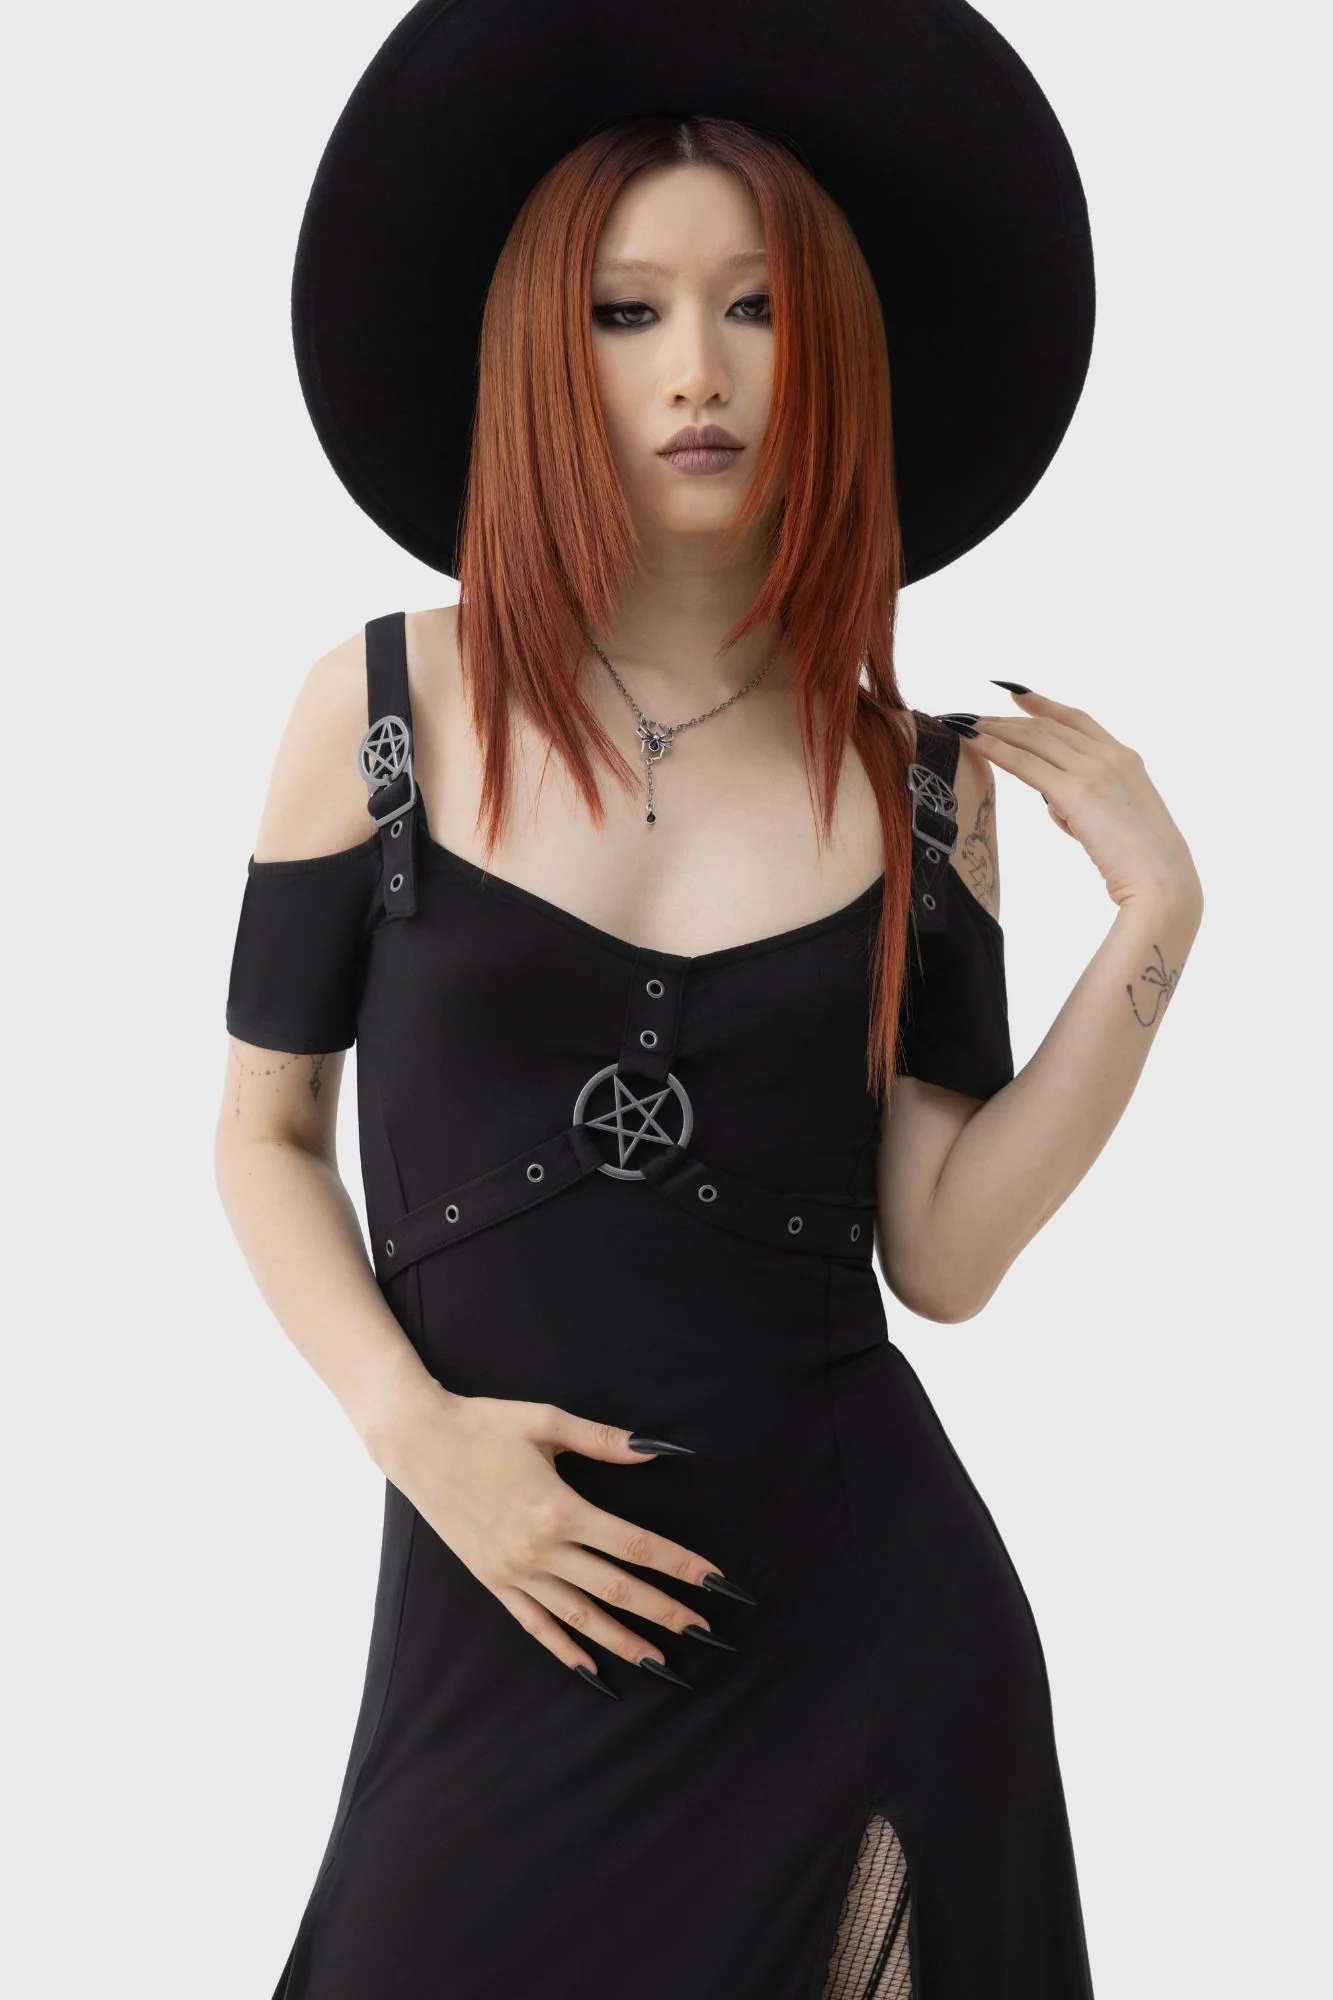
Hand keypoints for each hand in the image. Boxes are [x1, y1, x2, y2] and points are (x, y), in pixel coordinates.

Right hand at [374, 1382, 740, 1685]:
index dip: (680, 1565)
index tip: (716, 1582)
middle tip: (706, 1631)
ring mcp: (514, 1570)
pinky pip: (535, 1624)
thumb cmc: (483, 1424)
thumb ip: (605, 1440)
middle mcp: (540, 1548)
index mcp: (560, 1508)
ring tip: (661, 1661)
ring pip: (580, 1616)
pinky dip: (565, 1649)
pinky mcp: (492, 1580)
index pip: (634, 1545)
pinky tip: (591, 1668)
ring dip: (623, 1640)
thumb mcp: (547, 1422)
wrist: (417, 1442)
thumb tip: (658, 1449)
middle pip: (616, 1588)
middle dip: (665, 1611)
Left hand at [969, 688, 1202, 911]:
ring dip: (995, 729)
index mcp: (1126, 759)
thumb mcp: (1116, 821)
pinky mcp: (1075, 791)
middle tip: (975, 716)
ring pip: (1034, 739)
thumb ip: (1086, 803)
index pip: (1077, 720)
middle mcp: (1110, 755)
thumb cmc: (1141, 864)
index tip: (1018, 694)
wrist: (1162, 881)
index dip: (1045, 705)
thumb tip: (1054, 802)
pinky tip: (973, 742)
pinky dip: (995, 749)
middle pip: (1049, 727)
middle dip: (1008, 719)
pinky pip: (1025, 763)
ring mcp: (1094, 770)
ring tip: (965, 726)